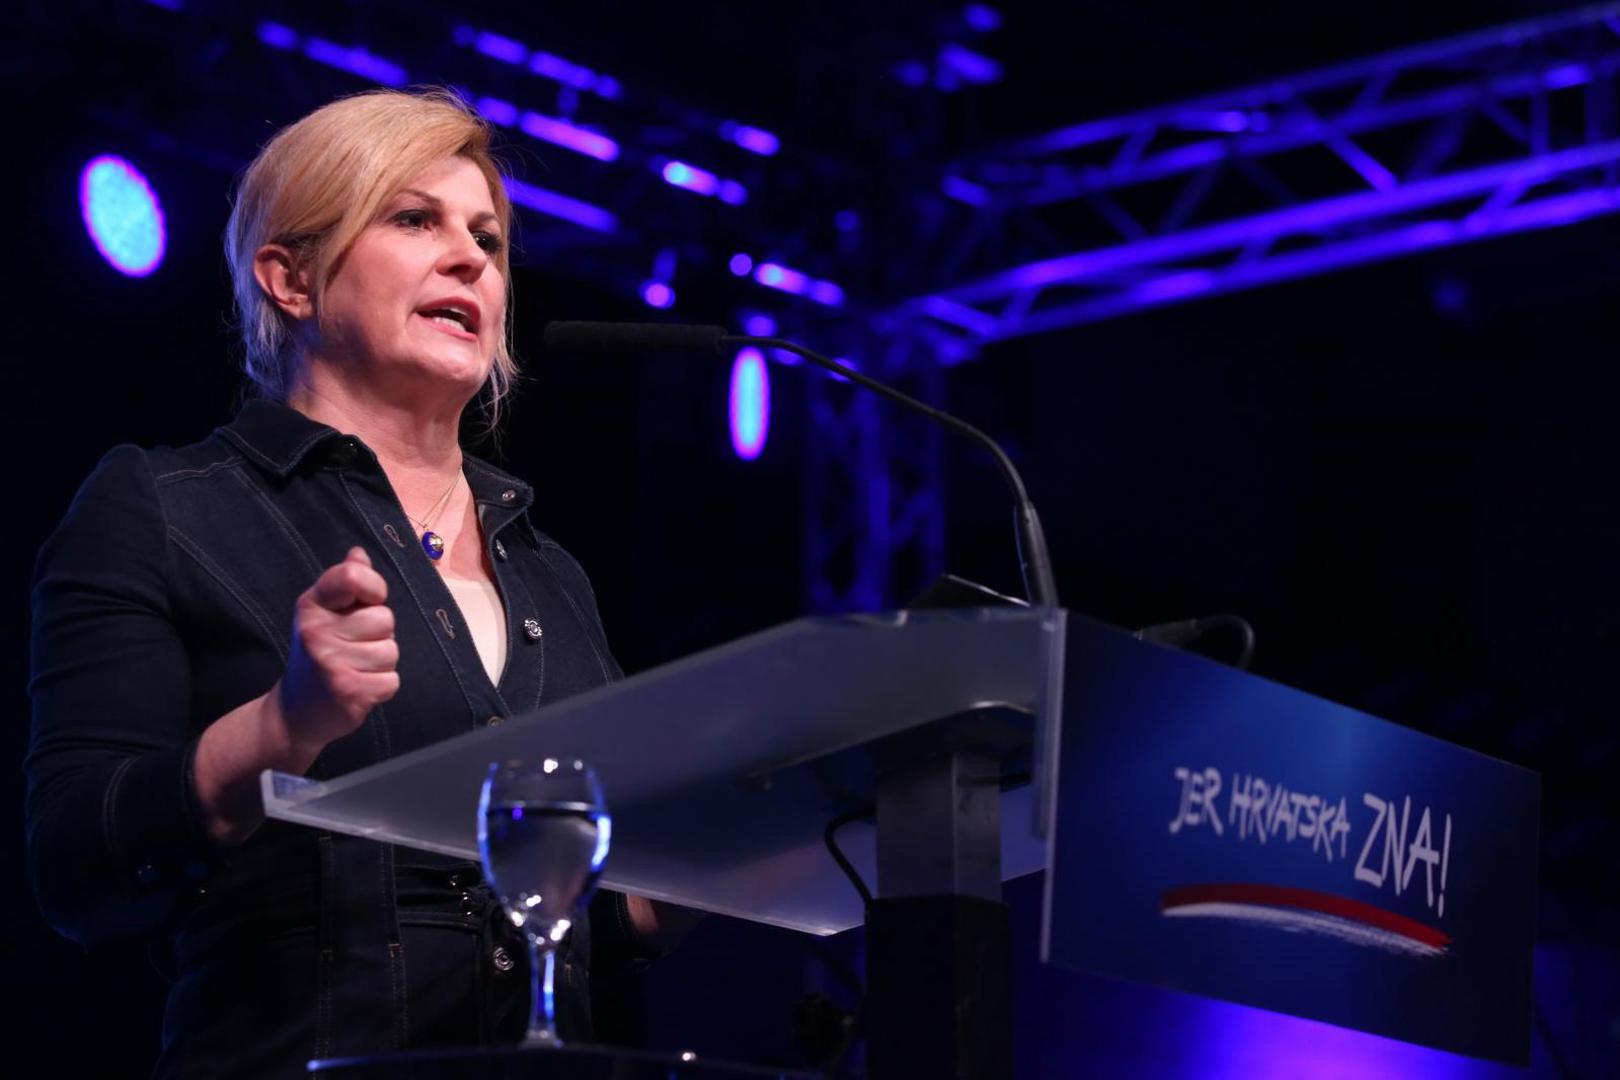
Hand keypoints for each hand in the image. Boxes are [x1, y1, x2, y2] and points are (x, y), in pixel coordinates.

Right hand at [279, 547, 399, 752]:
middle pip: (384, 618)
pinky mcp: (348, 691)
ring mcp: (331, 662)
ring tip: (355, 668)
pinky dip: (381, 687)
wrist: (295, 712)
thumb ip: (344, 583)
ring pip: (391, 651)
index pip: (353, 577)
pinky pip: (391, 680)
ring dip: (380, 664)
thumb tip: (358, 553)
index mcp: (312, 605)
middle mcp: (316, 631)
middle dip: (379, 635)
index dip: (374, 588)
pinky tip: (358, 688)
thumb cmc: (318, 655)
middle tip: (353, 648)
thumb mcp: (323, 614)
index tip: (367, 602)